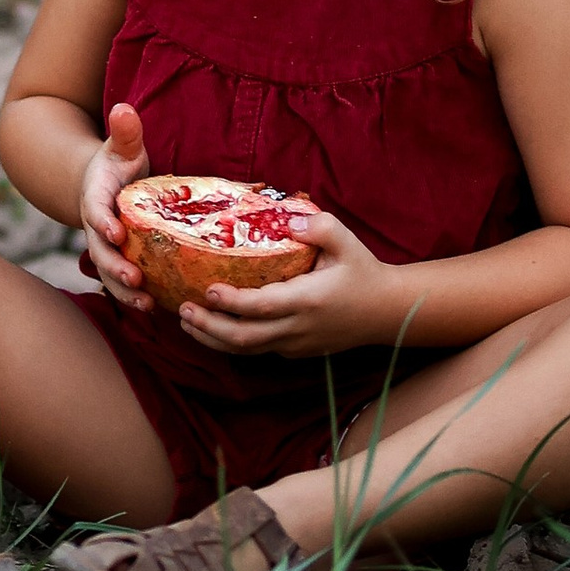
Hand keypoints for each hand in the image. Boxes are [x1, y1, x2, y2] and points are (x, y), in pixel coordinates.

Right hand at [76, 100, 152, 310]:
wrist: (104, 184)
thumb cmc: (118, 163)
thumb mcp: (122, 146)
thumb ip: (125, 132)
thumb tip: (125, 109)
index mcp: (95, 196)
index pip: (95, 210)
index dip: (103, 223)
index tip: (117, 233)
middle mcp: (96, 226)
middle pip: (100, 250)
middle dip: (114, 267)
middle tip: (135, 278)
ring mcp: (105, 247)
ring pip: (108, 274)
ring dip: (124, 291)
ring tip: (147, 305)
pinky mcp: (118, 261)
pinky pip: (121, 282)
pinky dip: (134, 297)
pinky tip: (157, 308)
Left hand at [173, 204, 412, 359]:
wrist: (386, 311)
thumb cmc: (363, 271)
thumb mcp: (346, 241)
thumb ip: (319, 226)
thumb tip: (289, 220)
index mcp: (308, 300)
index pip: (263, 307)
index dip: (233, 303)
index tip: (209, 289)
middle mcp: (298, 328)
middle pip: (246, 338)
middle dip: (210, 327)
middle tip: (183, 309)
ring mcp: (296, 344)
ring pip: (248, 349)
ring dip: (214, 338)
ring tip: (187, 321)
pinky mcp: (296, 350)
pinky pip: (259, 349)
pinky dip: (232, 342)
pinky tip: (213, 327)